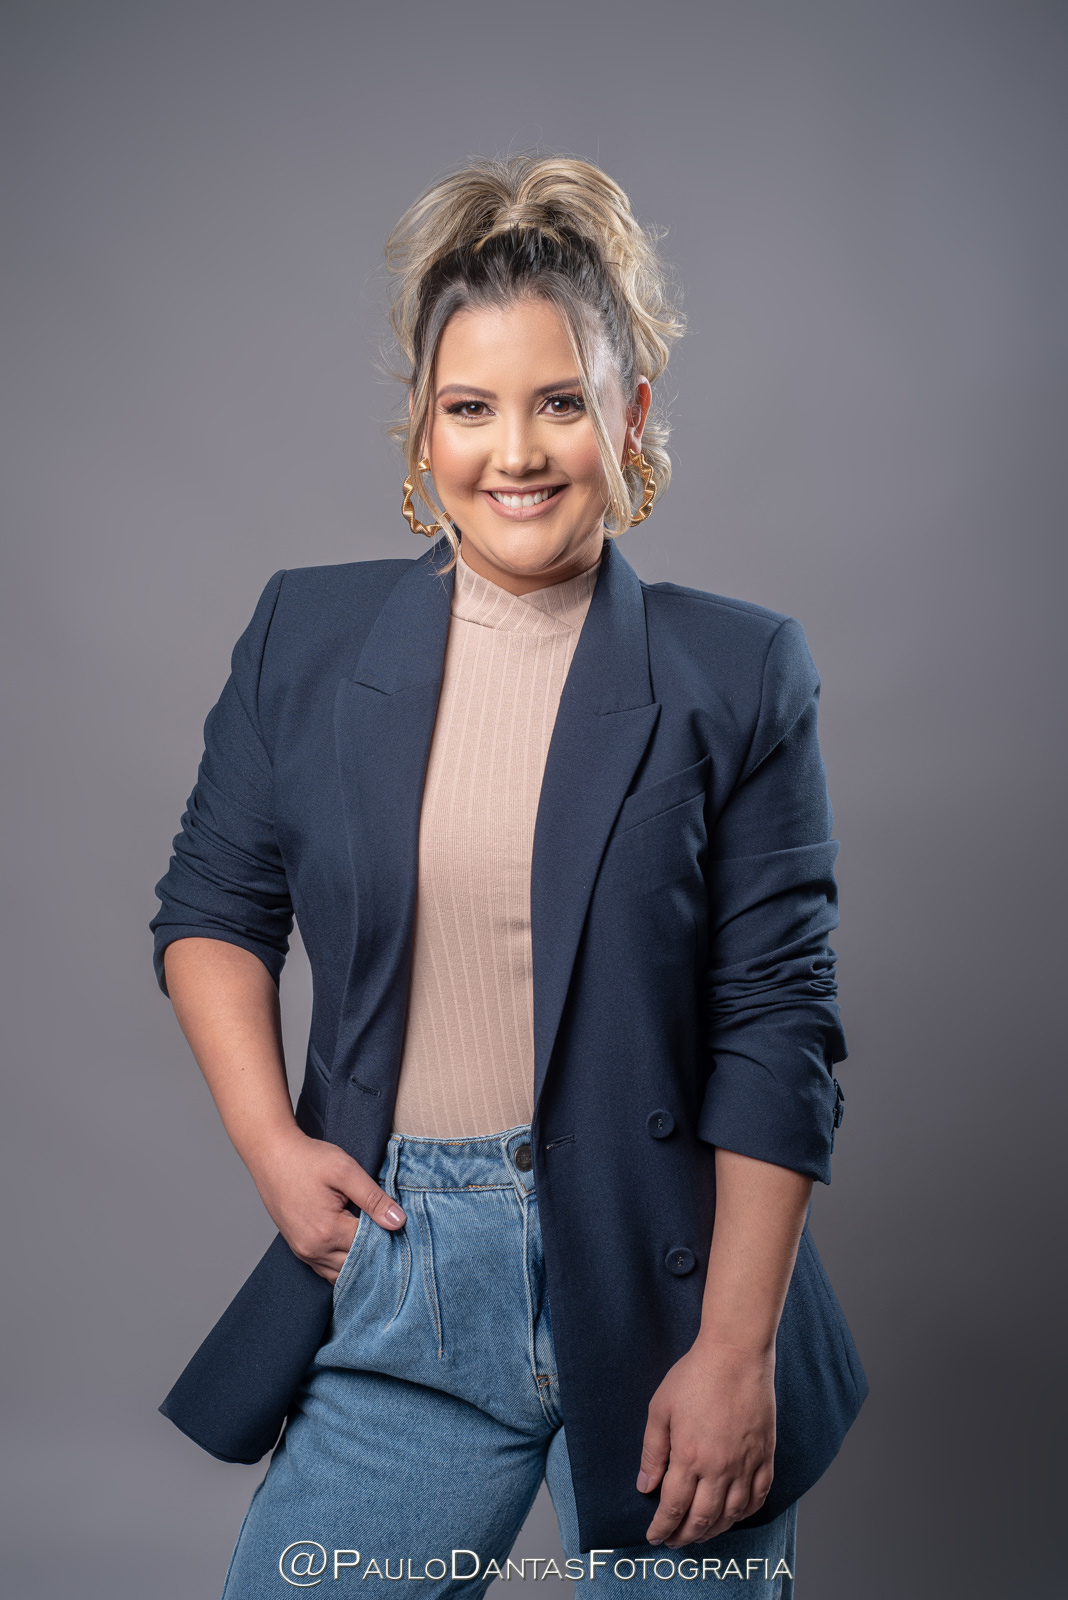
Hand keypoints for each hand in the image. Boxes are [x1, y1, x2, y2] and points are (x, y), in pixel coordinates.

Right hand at [244, 1126, 405, 1282]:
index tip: (399, 1226)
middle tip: (392, 1236)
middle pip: (356, 1265)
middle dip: (376, 1253)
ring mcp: (304, 1252)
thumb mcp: (346, 1171)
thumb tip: (398, 1221)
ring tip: (374, 1241)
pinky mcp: (298, 1249)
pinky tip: (354, 1248)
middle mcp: (313, 1249)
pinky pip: (326, 1269)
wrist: (272, 1154)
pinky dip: (342, 1264)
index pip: (370, 1247)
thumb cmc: (308, 1159)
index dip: (388, 1237)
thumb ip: (373, 1198)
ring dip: (359, 1261)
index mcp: (328, 1231)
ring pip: (341, 1273)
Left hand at [636, 1339, 775, 1546]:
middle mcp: (719, 1468)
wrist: (735, 1354)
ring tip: (700, 1534)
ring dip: (713, 1530)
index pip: (673, 1506)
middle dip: (684, 1535)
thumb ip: (653, 1451)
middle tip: (673, 1542)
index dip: (662, 1526)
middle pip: (701, 1518)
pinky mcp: (765, 1455)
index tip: (654, 1536)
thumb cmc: (695, 1376)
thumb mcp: (660, 1408)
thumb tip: (645, 1485)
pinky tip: (734, 1515)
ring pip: (731, 1514)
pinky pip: (758, 1496)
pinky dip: (745, 1513)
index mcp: (689, 1457)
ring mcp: (745, 1463)